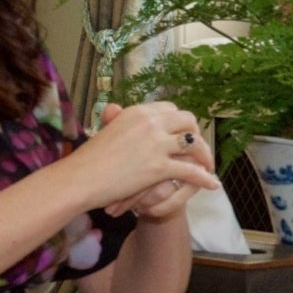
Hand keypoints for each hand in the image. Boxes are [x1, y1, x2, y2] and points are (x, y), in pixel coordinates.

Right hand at [76, 100, 214, 215]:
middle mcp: (150, 122)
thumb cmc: (88, 159)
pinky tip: (212, 185)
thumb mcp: (105, 130)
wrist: (79, 179)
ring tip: (208, 166)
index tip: (183, 134)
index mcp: (138, 112)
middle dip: (196, 135)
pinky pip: (191, 170)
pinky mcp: (159, 166)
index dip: (180, 123)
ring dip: (205, 156)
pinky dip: (205, 178)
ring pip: (194, 144)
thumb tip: (115, 107)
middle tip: (198, 149)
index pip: (170, 109)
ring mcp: (156, 143)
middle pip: (187, 121)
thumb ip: (115, 119)